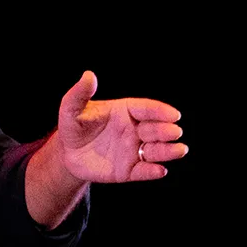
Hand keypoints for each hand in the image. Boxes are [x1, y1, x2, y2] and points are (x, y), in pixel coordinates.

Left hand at [56, 70, 186, 183]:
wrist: (67, 153)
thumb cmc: (73, 126)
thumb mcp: (71, 108)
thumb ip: (79, 94)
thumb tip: (88, 75)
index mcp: (125, 112)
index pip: (146, 109)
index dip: (160, 111)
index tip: (174, 114)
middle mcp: (134, 130)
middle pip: (155, 129)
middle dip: (166, 131)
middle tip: (174, 132)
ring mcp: (133, 150)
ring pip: (155, 151)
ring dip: (168, 151)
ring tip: (179, 150)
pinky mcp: (129, 170)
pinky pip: (143, 171)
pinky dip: (153, 171)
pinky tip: (160, 170)